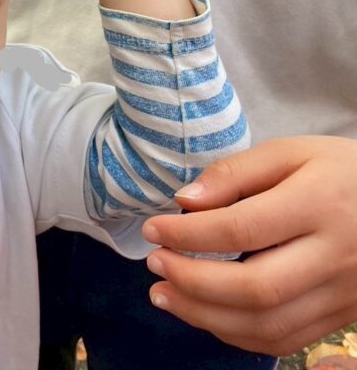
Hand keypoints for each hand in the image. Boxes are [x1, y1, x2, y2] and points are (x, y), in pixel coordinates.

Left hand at [143, 136, 356, 355]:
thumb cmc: (341, 171)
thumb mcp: (291, 152)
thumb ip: (236, 173)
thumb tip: (185, 201)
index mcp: (320, 205)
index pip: (241, 229)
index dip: (188, 234)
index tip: (153, 229)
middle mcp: (336, 257)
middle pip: (255, 288)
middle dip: (192, 281)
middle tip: (155, 264)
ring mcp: (344, 294)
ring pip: (268, 324)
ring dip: (205, 315)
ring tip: (164, 294)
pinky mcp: (343, 317)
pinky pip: (284, 340)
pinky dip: (236, 333)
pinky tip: (203, 313)